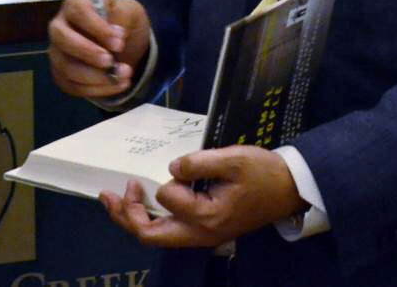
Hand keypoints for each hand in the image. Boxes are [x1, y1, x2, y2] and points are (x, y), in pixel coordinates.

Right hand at [47, 0, 150, 97]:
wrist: (123, 44)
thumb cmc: (121, 22)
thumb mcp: (130, 12)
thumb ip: (123, 17)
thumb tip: (116, 33)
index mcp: (74, 5)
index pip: (78, 12)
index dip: (96, 27)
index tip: (119, 42)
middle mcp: (60, 27)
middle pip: (62, 38)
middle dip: (87, 52)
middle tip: (110, 61)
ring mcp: (58, 52)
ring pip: (66, 67)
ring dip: (96, 77)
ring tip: (124, 76)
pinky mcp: (61, 75)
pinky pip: (73, 86)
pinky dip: (97, 89)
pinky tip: (117, 85)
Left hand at [99, 145, 305, 248]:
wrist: (289, 189)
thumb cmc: (263, 173)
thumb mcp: (234, 159)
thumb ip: (198, 163)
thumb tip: (172, 168)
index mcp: (207, 218)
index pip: (168, 199)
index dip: (165, 180)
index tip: (180, 167)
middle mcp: (201, 233)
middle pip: (150, 235)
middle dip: (125, 215)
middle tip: (108, 194)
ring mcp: (202, 235)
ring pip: (157, 236)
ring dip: (133, 218)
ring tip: (115, 199)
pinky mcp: (204, 229)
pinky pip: (169, 230)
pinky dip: (149, 218)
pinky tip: (142, 202)